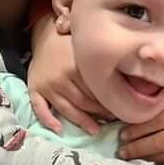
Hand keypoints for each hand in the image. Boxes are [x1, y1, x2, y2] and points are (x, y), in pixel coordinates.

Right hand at [28, 14, 111, 133]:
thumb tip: (128, 84)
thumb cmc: (72, 43)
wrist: (45, 34)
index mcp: (77, 67)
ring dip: (82, 121)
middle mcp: (61, 78)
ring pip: (67, 109)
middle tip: (111, 120)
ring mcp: (47, 85)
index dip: (109, 103)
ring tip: (95, 130)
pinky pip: (40, 108)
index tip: (120, 110)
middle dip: (99, 114)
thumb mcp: (88, 50)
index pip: (96, 92)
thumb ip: (102, 67)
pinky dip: (48, 120)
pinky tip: (59, 129)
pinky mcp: (35, 89)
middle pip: (84, 103)